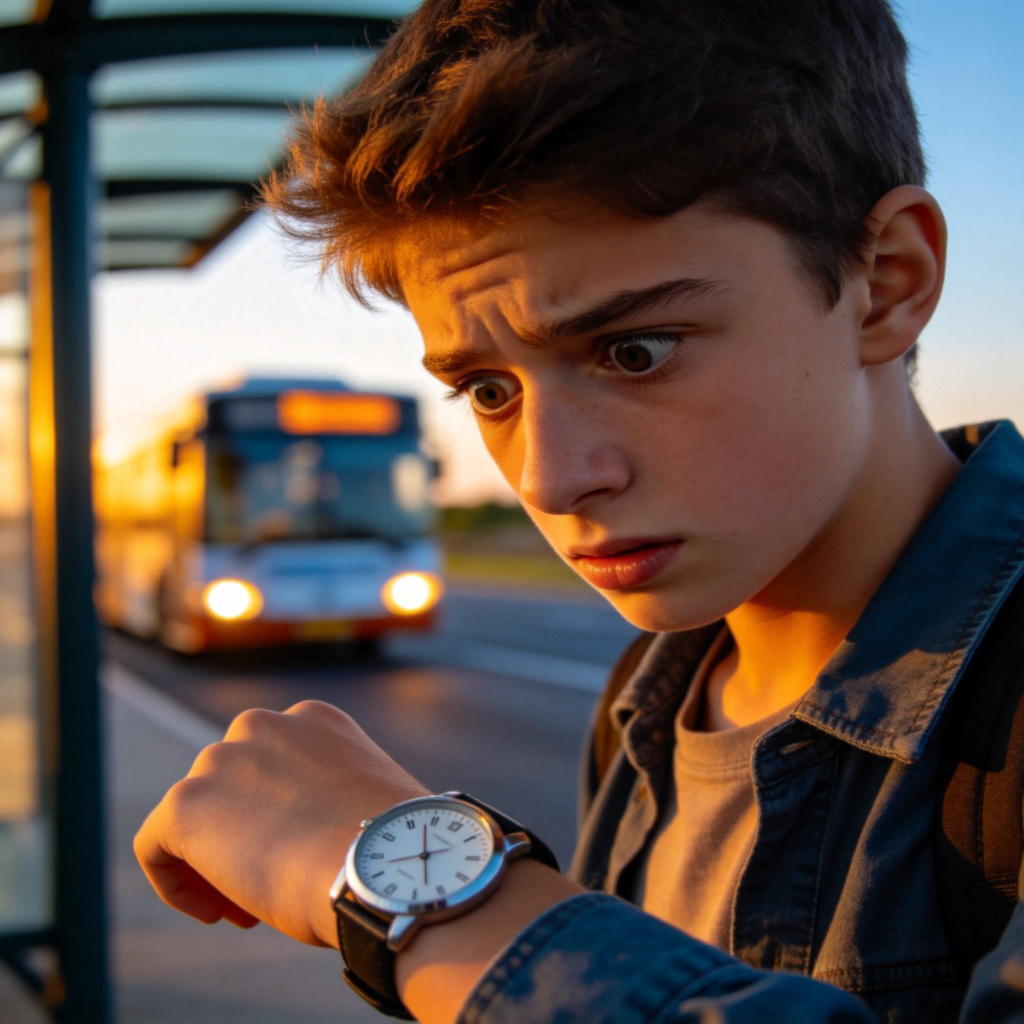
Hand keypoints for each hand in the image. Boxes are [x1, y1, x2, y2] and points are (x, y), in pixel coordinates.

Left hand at [134, 700, 427, 946]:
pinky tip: (215, 912)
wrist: (380, 862)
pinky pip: (156, 845)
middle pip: (230, 785)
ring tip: (247, 908)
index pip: (271, 763)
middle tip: (267, 886)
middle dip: (243, 834)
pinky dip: (175, 882)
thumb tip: (305, 836)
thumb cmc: (388, 848)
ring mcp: (220, 759)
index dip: (278, 815)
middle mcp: (262, 725)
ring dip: (214, 862)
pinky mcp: (185, 803)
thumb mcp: (361, 802)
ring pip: (195, 816)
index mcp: (314, 720)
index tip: (296, 856)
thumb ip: (324, 799)